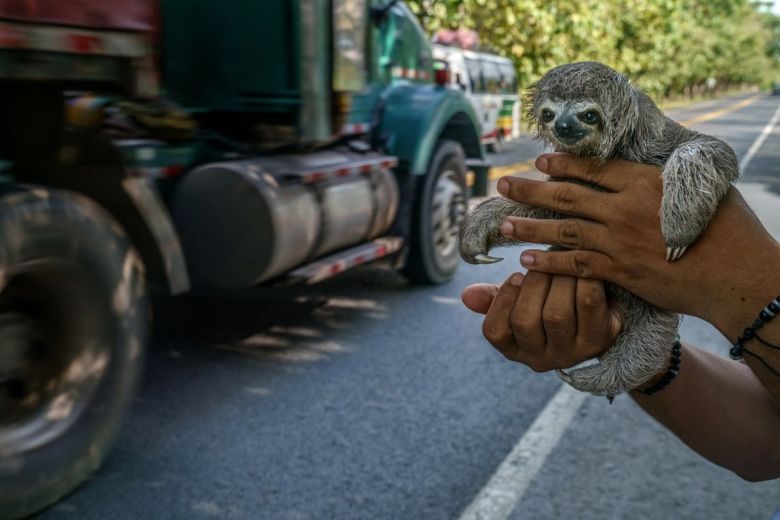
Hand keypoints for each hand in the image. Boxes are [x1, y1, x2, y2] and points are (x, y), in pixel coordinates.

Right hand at [461, 272, 622, 371]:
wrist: (603, 317)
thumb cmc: (552, 304)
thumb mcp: (522, 303)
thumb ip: (494, 298)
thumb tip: (467, 295)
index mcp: (516, 349)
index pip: (495, 331)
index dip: (501, 301)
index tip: (515, 275)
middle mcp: (542, 359)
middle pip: (525, 321)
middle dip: (531, 285)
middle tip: (540, 261)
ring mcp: (571, 353)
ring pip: (556, 314)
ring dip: (556, 279)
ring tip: (560, 261)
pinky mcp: (600, 339)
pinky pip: (588, 304)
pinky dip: (583, 280)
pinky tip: (581, 266)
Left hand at [496, 153, 779, 340]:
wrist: (737, 275)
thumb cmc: (727, 228)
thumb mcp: (700, 188)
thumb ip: (665, 178)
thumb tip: (642, 169)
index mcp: (645, 182)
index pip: (593, 168)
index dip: (562, 164)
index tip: (539, 161)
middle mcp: (625, 209)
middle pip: (567, 196)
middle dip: (530, 190)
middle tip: (502, 186)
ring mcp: (619, 242)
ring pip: (563, 230)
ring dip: (529, 226)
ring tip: (503, 224)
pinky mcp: (619, 272)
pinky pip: (574, 265)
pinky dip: (549, 262)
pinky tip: (526, 260)